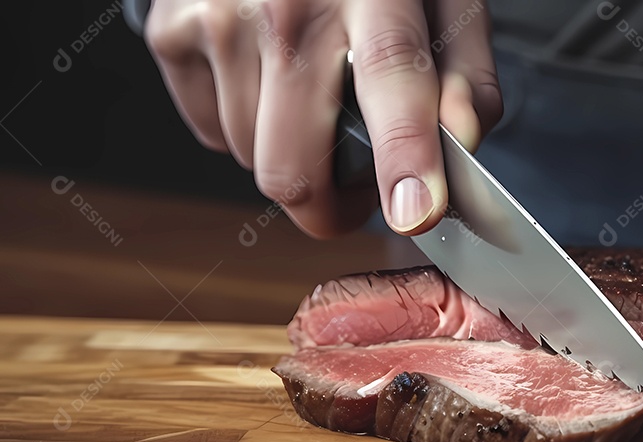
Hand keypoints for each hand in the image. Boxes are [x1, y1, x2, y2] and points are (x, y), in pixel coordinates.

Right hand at [144, 0, 501, 236]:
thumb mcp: (442, 0)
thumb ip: (465, 75)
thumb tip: (462, 141)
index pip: (391, 76)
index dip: (404, 153)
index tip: (414, 213)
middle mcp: (285, 5)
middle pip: (293, 166)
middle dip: (329, 209)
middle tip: (361, 194)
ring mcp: (218, 18)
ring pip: (252, 159)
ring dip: (291, 159)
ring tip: (314, 106)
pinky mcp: (170, 32)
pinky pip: (211, 130)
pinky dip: (245, 127)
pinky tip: (268, 81)